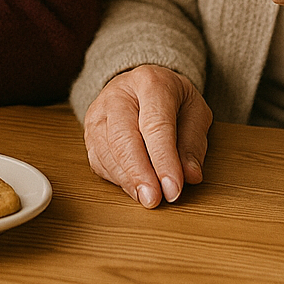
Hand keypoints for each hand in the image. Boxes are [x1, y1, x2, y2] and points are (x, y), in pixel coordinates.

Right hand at [83, 65, 211, 207]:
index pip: (155, 125)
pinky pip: (98, 160)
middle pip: (123, 137)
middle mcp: (118, 94)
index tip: (173, 189)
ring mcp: (99, 112)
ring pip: (107, 151)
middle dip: (139, 173)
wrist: (141, 85)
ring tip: (147, 198)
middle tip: (154, 200)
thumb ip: (193, 143)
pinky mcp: (89, 130)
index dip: (164, 160)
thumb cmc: (171, 99)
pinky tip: (134, 188)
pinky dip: (116, 179)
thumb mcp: (195, 112)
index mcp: (150, 83)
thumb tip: (190, 175)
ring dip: (127, 180)